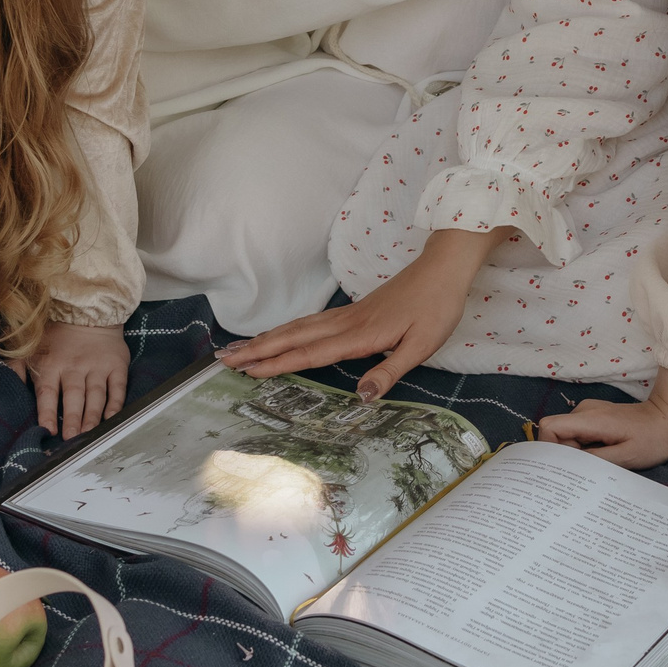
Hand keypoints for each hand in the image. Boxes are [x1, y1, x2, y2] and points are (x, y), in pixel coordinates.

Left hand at [14, 321, 128, 438]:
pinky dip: (115, 404)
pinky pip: (117, 388)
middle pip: (73, 396)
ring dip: (92, 415)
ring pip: (95, 395)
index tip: (48, 430)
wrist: (89, 313)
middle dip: (73, 418)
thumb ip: (16, 369)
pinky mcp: (116, 366)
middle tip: (72, 438)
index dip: (47, 412)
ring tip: (90, 433)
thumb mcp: (30, 349)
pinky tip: (111, 418)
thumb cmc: (55, 335)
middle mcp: (75, 367)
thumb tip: (8, 388)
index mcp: (51, 365)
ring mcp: (97, 367)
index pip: (48, 393)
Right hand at [217, 226, 504, 400]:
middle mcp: (346, 323)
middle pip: (293, 337)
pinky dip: (287, 329)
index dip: (278, 364)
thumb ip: (389, 372)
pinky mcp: (353, 310)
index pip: (310, 353)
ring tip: (239, 348)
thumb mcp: (422, 346)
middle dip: (258, 349)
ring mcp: (347, 314)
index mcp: (360, 335)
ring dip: (267, 338)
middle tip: (223, 359)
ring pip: (298, 327)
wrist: (444, 268)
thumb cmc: (436, 308)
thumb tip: (360, 398)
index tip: (248, 371)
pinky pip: (311, 322)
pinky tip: (279, 335)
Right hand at [538, 369, 667, 467]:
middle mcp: (584, 411)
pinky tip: (603, 456)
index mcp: (590, 418)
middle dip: (566, 456)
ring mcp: (588, 413)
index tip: (567, 466)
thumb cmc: (652, 439)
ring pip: (566, 437)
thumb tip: (566, 468)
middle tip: (590, 469)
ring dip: (577, 454)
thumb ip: (593, 461)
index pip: (549, 427)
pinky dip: (584, 449)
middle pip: (556, 435)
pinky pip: (577, 435)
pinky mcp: (594, 418)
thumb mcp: (625, 457)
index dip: (550, 448)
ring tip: (602, 462)